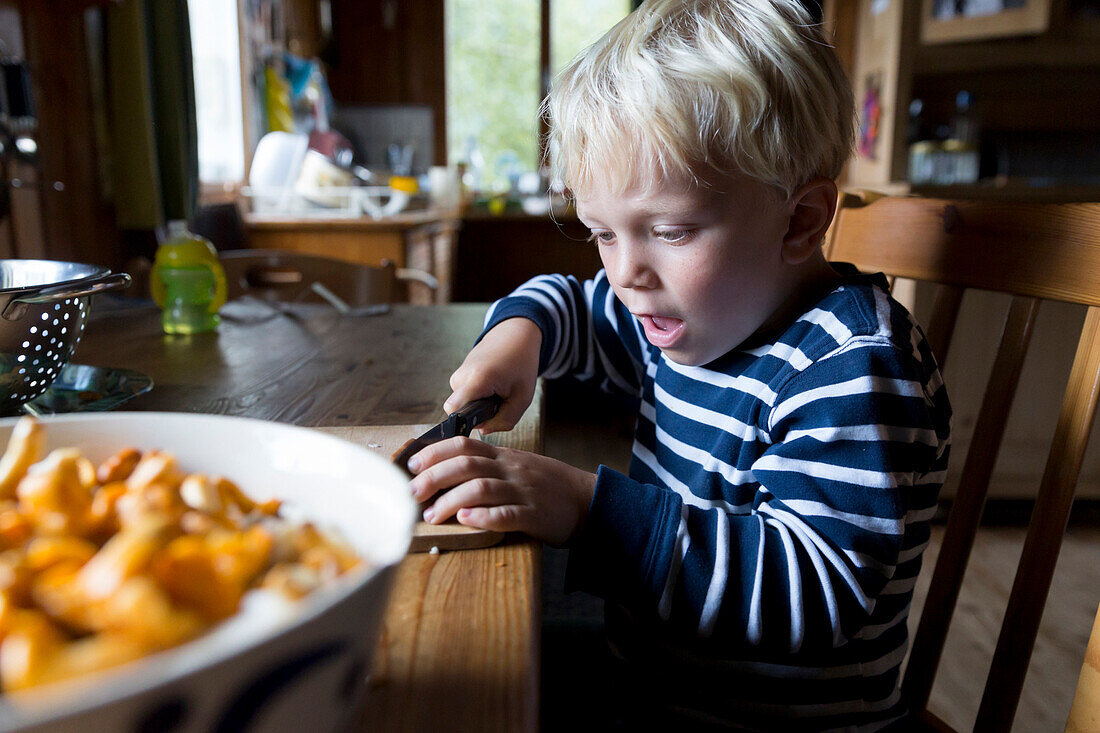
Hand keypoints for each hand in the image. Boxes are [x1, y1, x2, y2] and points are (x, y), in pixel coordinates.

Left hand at [407, 437, 595, 546]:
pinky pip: (507, 514)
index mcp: (503, 457)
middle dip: (434, 477)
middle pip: (466, 465)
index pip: (464, 445)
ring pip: (481, 488)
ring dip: (451, 501)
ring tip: (432, 515)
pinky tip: (467, 520)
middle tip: (412, 492)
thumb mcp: (517, 466)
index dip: (435, 452)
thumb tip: (447, 470)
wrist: (586, 499)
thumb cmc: (546, 485)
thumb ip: (488, 466)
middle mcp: (510, 470)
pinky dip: (484, 516)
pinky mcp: (534, 515)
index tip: (412, 464)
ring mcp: (522, 492)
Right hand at [445, 318, 540, 433]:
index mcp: (477, 379)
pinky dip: (478, 395)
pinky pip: (465, 395)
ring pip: (463, 403)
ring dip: (481, 403)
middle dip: (480, 413)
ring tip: (498, 390)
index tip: (482, 421)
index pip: (453, 411)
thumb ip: (504, 420)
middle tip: (501, 401)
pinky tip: (492, 385)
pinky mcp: (459, 374)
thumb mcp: (522, 397)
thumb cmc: (521, 363)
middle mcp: (462, 376)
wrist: (514, 336)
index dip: (465, 422)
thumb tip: (483, 430)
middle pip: (461, 411)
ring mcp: (458, 374)